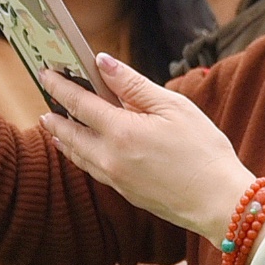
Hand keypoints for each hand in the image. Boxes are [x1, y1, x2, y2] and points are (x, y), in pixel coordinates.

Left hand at [39, 54, 258, 241]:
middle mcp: (110, 157)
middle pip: (70, 131)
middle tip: (45, 93)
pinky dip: (78, 154)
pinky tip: (79, 149)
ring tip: (52, 122)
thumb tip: (102, 62)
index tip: (46, 72)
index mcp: (121, 132)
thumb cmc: (203, 150)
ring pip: (77, 154)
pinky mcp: (124, 192)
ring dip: (62, 135)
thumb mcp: (173, 107)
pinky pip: (91, 169)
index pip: (79, 103)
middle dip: (55, 112)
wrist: (219, 201)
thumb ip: (133, 84)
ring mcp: (115, 178)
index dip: (60, 85)